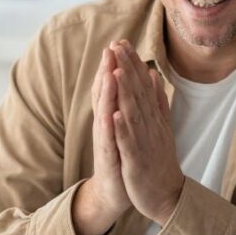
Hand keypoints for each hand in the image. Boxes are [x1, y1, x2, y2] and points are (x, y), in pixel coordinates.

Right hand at [72, 47, 130, 234]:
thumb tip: (131, 82)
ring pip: (104, 113)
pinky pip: (109, 140)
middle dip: (107, 70)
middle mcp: (104, 126)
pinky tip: (111, 113)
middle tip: (110, 47)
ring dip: (106, 93)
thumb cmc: (120, 158)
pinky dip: (110, 126)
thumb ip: (124, 105)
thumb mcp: (124, 128)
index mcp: (111, 117)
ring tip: (109, 72)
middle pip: (104, 94)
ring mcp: (105, 141)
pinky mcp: (108, 158)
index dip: (114, 64)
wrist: (114, 192)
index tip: (119, 42)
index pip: (111, 86)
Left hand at [110, 41, 183, 224]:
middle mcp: (151, 126)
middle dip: (128, 69)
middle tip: (119, 45)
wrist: (167, 196)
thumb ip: (158, 101)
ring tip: (117, 71)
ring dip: (126, 93)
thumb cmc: (160, 161)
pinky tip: (116, 113)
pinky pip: (129, 143)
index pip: (143, 86)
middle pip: (139, 94)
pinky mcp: (137, 161)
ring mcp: (144, 143)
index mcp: (154, 118)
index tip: (123, 43)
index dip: (133, 64)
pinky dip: (123, 128)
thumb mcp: (161, 127)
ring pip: (134, 114)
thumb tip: (154, 76)